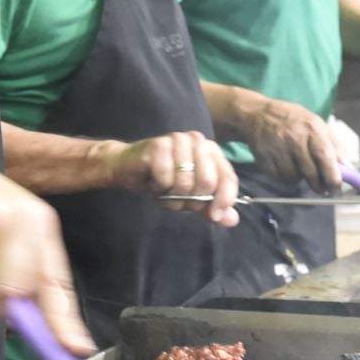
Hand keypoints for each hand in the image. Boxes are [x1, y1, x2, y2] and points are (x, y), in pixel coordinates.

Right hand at [103, 132, 239, 226]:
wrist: (126, 169)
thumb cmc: (161, 181)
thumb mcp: (189, 197)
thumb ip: (210, 207)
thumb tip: (232, 220)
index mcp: (211, 151)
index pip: (228, 177)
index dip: (225, 199)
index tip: (215, 215)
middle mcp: (197, 141)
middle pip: (208, 182)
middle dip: (192, 199)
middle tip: (178, 197)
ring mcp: (178, 140)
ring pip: (185, 182)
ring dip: (172, 195)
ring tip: (163, 189)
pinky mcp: (159, 144)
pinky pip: (166, 177)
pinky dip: (158, 187)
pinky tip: (152, 181)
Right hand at [242, 96, 342, 192]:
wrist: (257, 115)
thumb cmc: (293, 120)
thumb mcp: (316, 124)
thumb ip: (334, 145)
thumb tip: (349, 168)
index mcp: (312, 129)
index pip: (326, 158)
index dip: (334, 177)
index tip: (337, 188)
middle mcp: (295, 139)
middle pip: (311, 173)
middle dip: (319, 185)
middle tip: (322, 188)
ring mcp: (278, 149)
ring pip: (295, 179)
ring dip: (300, 179)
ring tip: (298, 167)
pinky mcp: (264, 159)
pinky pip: (280, 178)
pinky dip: (285, 177)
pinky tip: (285, 165)